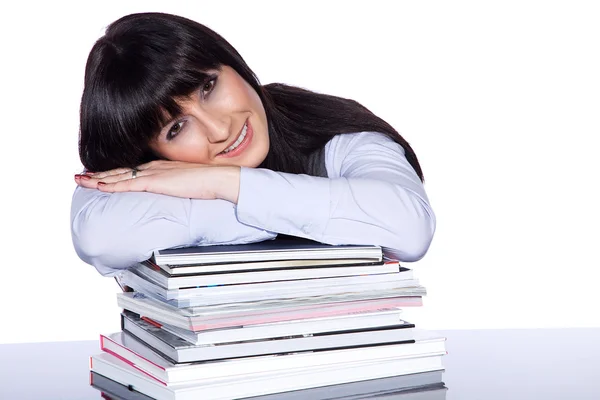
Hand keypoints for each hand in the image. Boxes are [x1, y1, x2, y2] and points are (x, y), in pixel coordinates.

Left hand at [74, 160, 240, 202]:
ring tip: (81, 181)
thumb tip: (172, 192)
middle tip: (81, 177)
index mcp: (161, 168)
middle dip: (99, 175)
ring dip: (98, 179)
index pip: (131, 171)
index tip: (100, 176)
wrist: (219, 179)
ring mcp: (154, 173)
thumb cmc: (209, 183)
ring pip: (119, 176)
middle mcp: (154, 167)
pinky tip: (99, 186)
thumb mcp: (187, 183)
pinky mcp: (156, 181)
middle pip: (120, 172)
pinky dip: (111, 185)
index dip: (113, 174)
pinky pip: (127, 184)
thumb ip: (176, 186)